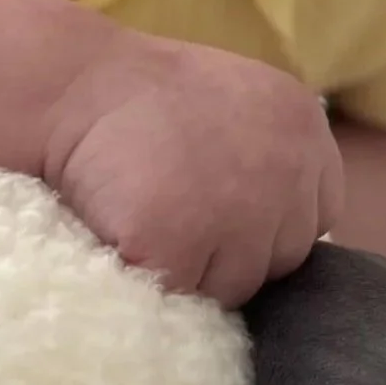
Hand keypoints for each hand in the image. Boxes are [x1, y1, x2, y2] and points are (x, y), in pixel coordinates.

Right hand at [41, 35, 342, 306]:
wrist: (69, 86)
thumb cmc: (142, 96)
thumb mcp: (236, 102)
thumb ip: (273, 157)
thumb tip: (287, 230)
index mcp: (302, 126)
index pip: (316, 215)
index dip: (268, 222)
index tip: (221, 204)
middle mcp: (286, 171)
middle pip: (281, 260)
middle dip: (233, 250)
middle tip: (177, 209)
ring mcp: (236, 214)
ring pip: (232, 288)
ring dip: (192, 270)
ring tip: (148, 217)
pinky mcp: (178, 248)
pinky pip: (179, 298)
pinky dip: (151, 277)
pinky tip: (128, 234)